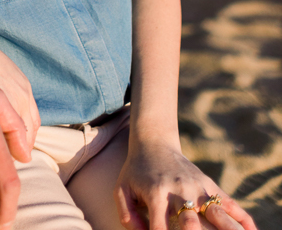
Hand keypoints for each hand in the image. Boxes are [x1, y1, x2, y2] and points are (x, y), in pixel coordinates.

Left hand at [115, 138, 257, 229]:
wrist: (154, 142)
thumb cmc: (136, 171)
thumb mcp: (122, 189)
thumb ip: (127, 215)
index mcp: (156, 193)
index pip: (160, 228)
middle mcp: (179, 190)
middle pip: (191, 223)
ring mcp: (197, 187)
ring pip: (215, 213)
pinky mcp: (208, 184)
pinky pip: (228, 201)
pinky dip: (241, 217)